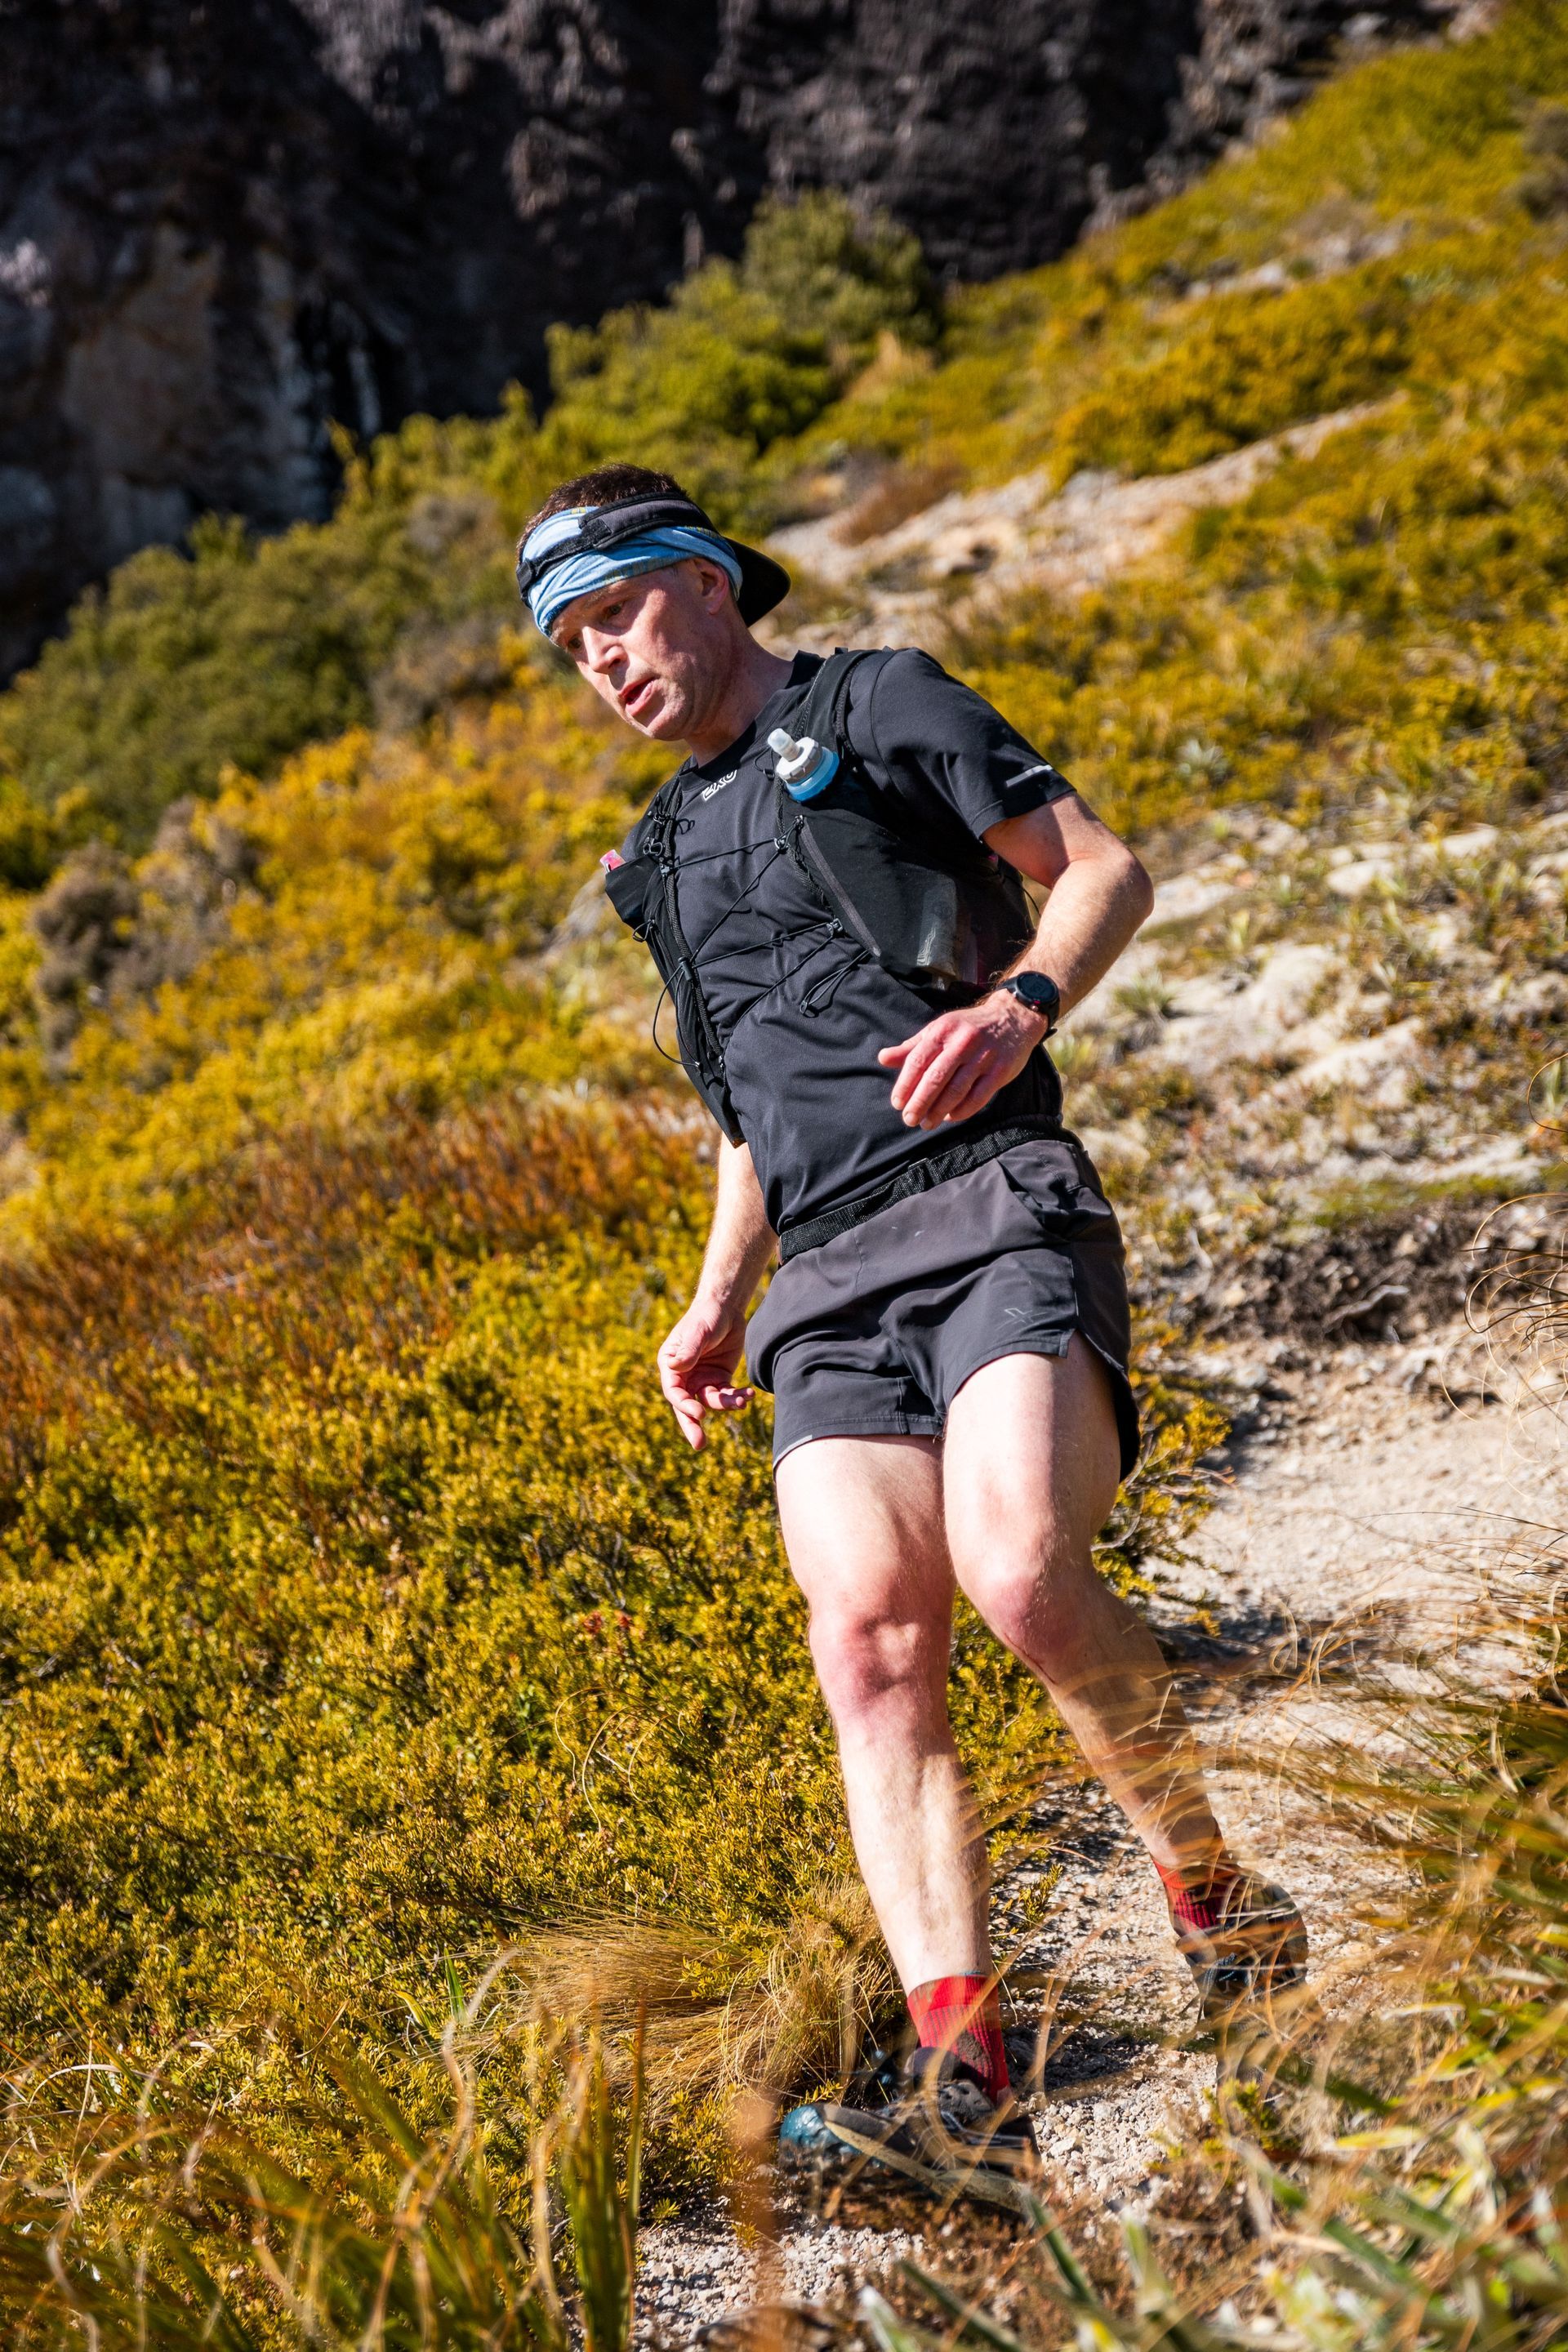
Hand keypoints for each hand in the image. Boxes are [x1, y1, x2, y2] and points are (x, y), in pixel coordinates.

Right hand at [657, 1292, 754, 1449]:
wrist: (727, 1308)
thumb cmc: (706, 1316)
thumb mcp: (697, 1332)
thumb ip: (688, 1349)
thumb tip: (675, 1367)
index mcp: (671, 1365)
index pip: (674, 1391)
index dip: (684, 1405)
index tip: (699, 1413)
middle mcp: (684, 1376)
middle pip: (686, 1406)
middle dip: (693, 1425)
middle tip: (700, 1445)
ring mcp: (702, 1379)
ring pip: (710, 1402)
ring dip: (726, 1405)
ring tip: (741, 1403)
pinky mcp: (719, 1379)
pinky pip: (726, 1395)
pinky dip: (737, 1398)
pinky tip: (748, 1395)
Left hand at [878, 993, 1045, 1130]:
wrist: (1013, 1017)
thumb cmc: (968, 1027)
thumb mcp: (939, 1029)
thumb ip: (911, 1047)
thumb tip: (883, 1059)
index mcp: (943, 1031)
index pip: (918, 1061)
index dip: (905, 1084)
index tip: (897, 1103)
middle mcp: (962, 1043)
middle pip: (935, 1078)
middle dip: (919, 1103)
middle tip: (909, 1119)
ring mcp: (983, 1058)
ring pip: (956, 1090)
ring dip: (939, 1111)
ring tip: (927, 1123)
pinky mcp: (1000, 1071)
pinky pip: (978, 1097)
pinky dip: (962, 1111)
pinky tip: (951, 1117)